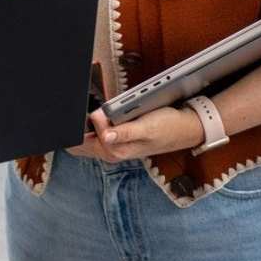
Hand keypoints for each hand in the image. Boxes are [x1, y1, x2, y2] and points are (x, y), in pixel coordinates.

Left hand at [67, 105, 203, 161]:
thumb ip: (125, 132)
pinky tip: (96, 113)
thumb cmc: (167, 127)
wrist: (184, 129)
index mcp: (114, 151)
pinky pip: (95, 134)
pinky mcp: (116, 139)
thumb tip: (105, 135)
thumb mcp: (147, 127)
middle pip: (79, 143)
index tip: (78, 111)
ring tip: (91, 108)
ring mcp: (113, 146)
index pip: (81, 142)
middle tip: (80, 108)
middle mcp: (111, 152)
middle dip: (76, 128)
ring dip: (84, 124)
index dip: (76, 127)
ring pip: (86, 138)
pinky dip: (91, 124)